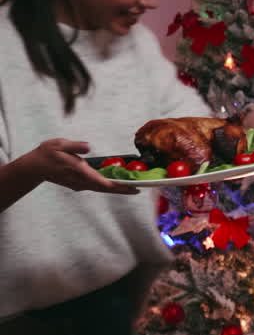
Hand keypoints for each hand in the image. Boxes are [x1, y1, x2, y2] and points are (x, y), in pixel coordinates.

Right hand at [18, 139, 138, 193]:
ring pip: (101, 189)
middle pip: (106, 188)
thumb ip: (75, 146)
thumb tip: (88, 147)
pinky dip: (106, 186)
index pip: (104, 183)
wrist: (34, 167)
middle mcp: (82, 182)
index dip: (120, 186)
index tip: (133, 187)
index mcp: (80, 172)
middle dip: (122, 189)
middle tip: (138, 189)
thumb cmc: (47, 154)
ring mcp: (79, 185)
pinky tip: (114, 182)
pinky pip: (96, 186)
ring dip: (115, 188)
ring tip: (130, 186)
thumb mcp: (59, 144)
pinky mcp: (78, 185)